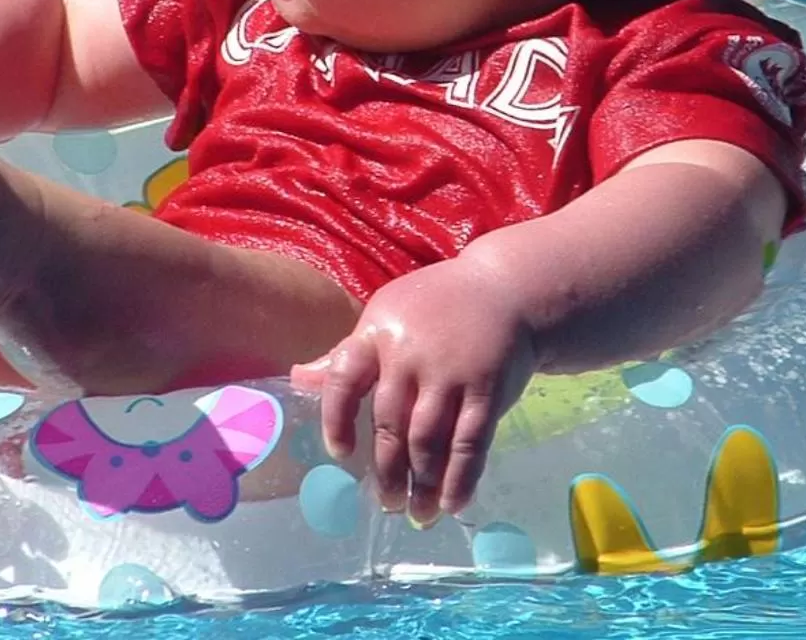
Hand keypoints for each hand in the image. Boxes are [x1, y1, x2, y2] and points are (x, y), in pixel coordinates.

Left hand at [291, 255, 535, 526]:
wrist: (507, 289)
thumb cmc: (437, 307)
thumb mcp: (388, 316)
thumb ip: (348, 355)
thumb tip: (298, 380)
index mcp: (379, 332)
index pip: (345, 378)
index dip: (337, 419)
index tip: (340, 454)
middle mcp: (411, 353)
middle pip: (390, 423)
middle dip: (388, 472)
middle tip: (387, 504)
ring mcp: (451, 372)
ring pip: (429, 440)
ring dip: (423, 484)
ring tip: (418, 514)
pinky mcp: (488, 388)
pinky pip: (471, 442)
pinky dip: (460, 478)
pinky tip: (453, 502)